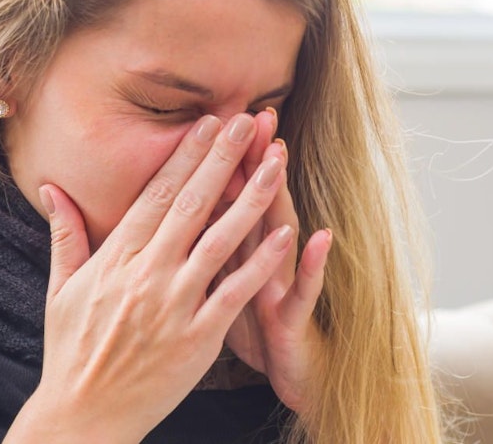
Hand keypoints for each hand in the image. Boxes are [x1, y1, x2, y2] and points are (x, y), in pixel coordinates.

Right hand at [4, 114, 293, 442]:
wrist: (84, 415)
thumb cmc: (72, 350)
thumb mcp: (60, 289)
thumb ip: (64, 234)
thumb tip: (51, 188)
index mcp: (115, 258)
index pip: (155, 194)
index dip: (185, 156)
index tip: (208, 123)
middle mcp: (146, 274)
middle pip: (190, 205)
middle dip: (222, 159)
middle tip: (247, 122)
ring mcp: (173, 305)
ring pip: (219, 240)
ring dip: (251, 198)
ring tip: (276, 162)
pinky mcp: (198, 338)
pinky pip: (235, 293)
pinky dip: (260, 263)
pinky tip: (285, 234)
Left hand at [221, 109, 331, 415]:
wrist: (289, 378)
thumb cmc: (251, 332)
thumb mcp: (219, 289)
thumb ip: (203, 250)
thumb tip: (173, 219)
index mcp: (229, 254)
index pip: (219, 201)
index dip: (214, 163)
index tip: (207, 117)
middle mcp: (258, 261)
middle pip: (250, 204)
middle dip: (247, 160)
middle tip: (250, 114)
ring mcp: (279, 286)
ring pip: (278, 236)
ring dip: (278, 197)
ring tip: (278, 157)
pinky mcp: (294, 319)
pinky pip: (304, 291)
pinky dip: (311, 266)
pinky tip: (320, 238)